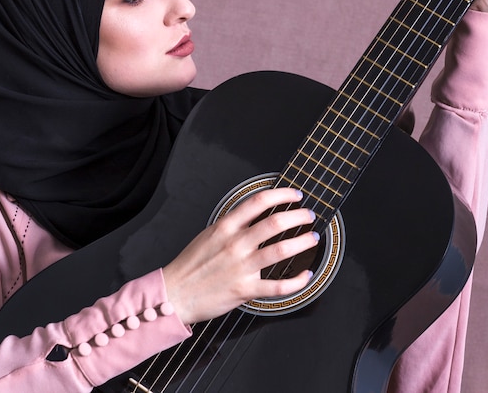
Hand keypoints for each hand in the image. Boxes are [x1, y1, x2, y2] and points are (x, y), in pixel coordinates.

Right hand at [162, 186, 317, 324]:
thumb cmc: (191, 265)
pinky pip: (278, 286)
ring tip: (312, 238)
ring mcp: (242, 267)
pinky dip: (297, 281)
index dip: (282, 195)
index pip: (258, 201)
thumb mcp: (209, 234)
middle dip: (298, 216)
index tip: (295, 195)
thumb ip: (232, 225)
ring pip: (281, 250)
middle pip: (275, 223)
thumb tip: (255, 214)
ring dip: (302, 242)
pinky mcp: (245, 289)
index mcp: (226, 226)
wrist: (175, 293)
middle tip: (308, 215)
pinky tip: (306, 276)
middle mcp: (235, 244)